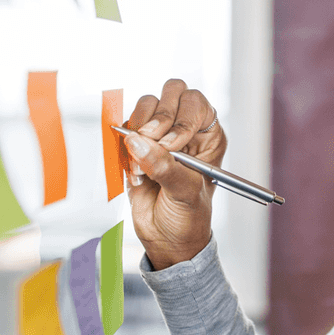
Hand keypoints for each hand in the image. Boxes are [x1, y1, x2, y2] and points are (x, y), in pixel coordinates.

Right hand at [121, 79, 225, 270]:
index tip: (171, 145)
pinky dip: (125, 146)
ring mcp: (160, 134)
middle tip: (151, 143)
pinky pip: (126, 127)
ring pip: (147, 105)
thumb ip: (164, 166)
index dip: (182, 118)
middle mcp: (186, 128)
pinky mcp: (136, 145)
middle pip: (172, 93)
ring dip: (140, 132)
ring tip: (143, 164)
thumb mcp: (185, 192)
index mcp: (208, 136)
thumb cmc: (188, 217)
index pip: (196, 104)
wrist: (167, 240)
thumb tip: (137, 141)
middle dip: (159, 117)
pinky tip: (135, 172)